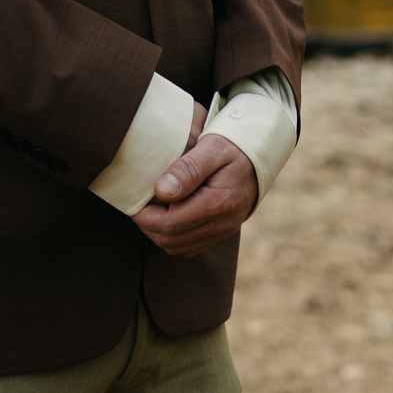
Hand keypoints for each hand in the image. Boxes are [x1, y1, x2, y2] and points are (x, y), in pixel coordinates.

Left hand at [131, 121, 258, 258]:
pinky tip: (166, 214)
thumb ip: (187, 169)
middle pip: (171, 239)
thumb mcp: (212, 148)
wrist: (260, 155)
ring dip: (158, 232)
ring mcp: (223, 231)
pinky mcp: (221, 232)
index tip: (133, 200)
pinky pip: (189, 246)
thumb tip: (161, 190)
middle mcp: (222, 224)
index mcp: (219, 204)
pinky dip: (172, 236)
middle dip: (147, 225)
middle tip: (136, 204)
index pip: (170, 223)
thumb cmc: (233, 146)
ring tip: (149, 208)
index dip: (144, 216)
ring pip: (178, 247)